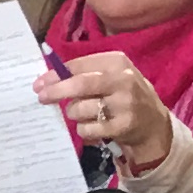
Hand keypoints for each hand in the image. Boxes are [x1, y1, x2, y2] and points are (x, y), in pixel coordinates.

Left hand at [39, 53, 173, 173]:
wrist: (153, 122)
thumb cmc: (124, 95)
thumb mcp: (111, 76)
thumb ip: (85, 74)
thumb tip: (49, 80)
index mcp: (116, 62)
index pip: (79, 65)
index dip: (55, 75)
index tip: (39, 84)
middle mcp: (122, 79)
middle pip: (80, 84)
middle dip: (57, 91)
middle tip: (42, 98)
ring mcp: (123, 103)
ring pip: (81, 109)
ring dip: (73, 114)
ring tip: (81, 114)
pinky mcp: (122, 126)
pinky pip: (88, 129)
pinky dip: (83, 130)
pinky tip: (92, 128)